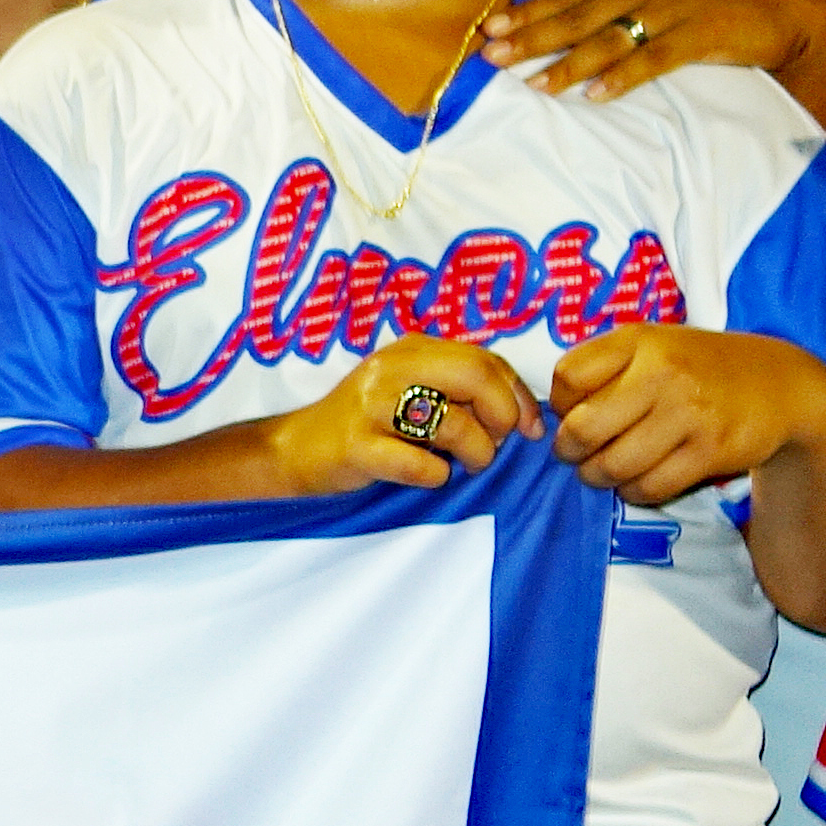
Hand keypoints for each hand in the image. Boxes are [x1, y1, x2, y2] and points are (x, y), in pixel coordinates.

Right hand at [279, 334, 539, 491]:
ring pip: (453, 424)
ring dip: (476, 453)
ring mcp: (371, 405)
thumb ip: (458, 388)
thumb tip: (524, 414)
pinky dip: (436, 476)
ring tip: (465, 465)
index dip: (519, 395)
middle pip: (475, 377)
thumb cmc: (366, 424)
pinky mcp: (357, 446)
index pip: (486, 358)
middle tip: (496, 443)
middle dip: (502, 416)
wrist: (295, 450)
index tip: (529, 429)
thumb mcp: (411, 390)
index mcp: (412, 349)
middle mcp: (392, 368)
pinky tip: (428, 474)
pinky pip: (420, 465)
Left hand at [487, 0, 825, 124]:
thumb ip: (621, 2)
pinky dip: (624, 77)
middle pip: (578, 14)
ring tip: (535, 84)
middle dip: (532, 35)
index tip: (491, 26)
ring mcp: (674, 8)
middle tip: (492, 55)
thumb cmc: (720, 1)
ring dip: (569, 62)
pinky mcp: (700, 35)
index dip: (529, 9)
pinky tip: (597, 96)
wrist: (790, 5)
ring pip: (609, 37)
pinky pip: (654, 59)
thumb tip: (571, 23)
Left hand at [546, 323, 825, 505]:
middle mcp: (662, 372)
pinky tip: (636, 481)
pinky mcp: (709, 451)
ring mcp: (688, 413)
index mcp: (639, 340)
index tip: (572, 412)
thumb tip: (552, 413)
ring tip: (602, 471)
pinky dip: (633, 492)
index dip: (560, 404)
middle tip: (575, 454)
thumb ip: (606, 367)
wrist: (780, 386)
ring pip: (613, 465)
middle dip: (569, 451)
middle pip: (583, 428)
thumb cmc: (699, 367)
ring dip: (597, 476)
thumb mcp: (655, 345)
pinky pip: (649, 487)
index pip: (568, 377)